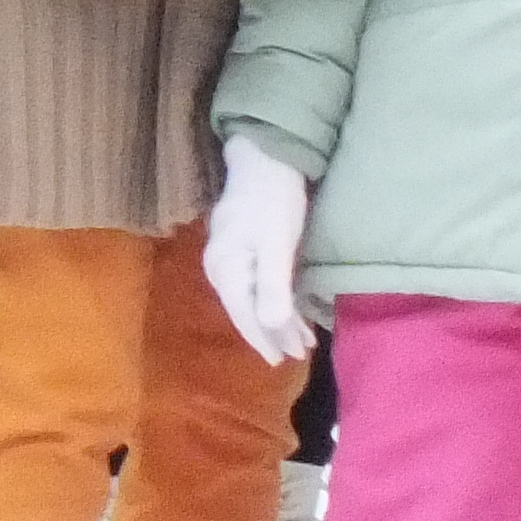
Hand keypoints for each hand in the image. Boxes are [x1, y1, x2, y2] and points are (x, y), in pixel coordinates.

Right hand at [205, 135, 314, 364]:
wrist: (264, 159)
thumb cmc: (273, 201)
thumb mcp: (276, 244)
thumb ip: (272, 286)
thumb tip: (270, 328)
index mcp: (225, 269)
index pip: (245, 316)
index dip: (265, 341)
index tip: (285, 361)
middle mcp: (220, 268)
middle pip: (247, 311)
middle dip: (274, 334)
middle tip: (300, 354)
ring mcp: (227, 259)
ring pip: (252, 300)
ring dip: (276, 321)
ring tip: (300, 339)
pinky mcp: (239, 251)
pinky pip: (254, 286)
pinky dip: (273, 301)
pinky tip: (287, 309)